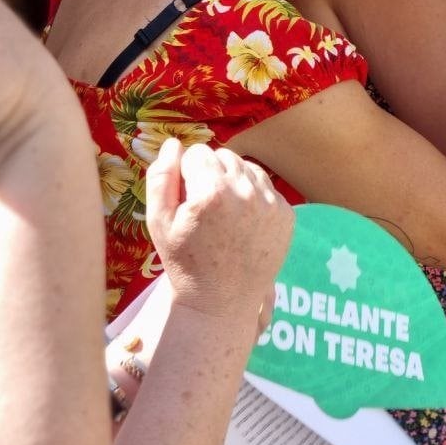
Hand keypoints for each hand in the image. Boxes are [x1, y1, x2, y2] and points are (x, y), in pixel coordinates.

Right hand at [146, 139, 293, 326]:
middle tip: (205, 206)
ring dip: (233, 181)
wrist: (221, 301)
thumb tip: (174, 143)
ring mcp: (271, 203)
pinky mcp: (287, 214)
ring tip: (223, 213)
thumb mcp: (158, 221)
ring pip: (247, 167)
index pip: (197, 152)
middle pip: (224, 156)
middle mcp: (245, 192)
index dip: (187, 173)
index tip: (187, 198)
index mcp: (211, 191)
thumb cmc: (185, 261)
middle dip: (211, 173)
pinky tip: (242, 223)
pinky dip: (254, 197)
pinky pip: (266, 187)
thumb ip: (161, 177)